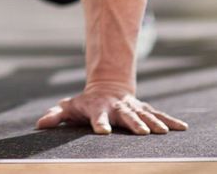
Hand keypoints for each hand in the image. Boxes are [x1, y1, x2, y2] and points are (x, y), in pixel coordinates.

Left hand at [36, 87, 187, 134]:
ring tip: (162, 132)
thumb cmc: (85, 103)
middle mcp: (116, 108)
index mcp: (98, 108)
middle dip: (133, 123)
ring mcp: (131, 108)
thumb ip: (56, 116)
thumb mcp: (69, 107)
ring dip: (153, 123)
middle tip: (141, 133)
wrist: (106, 88)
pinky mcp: (144, 109)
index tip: (102, 131)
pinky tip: (181, 128)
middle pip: (125, 116)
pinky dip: (169, 121)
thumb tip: (39, 125)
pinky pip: (158, 114)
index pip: (97, 116)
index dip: (99, 123)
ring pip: (143, 115)